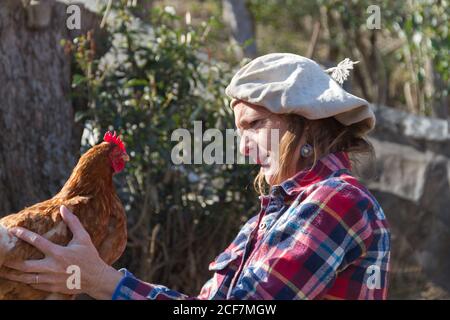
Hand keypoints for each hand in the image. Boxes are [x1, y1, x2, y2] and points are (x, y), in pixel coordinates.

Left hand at [0, 205, 122, 298]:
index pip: (37, 241)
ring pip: (27, 278)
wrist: (96, 278)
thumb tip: (63, 208)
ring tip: (5, 272)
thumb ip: (73, 223)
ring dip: (15, 275)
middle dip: (11, 262)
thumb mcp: (83, 238)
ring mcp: (51, 279)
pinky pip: (35, 285)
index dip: (23, 234)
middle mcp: (52, 267)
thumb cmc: (90, 256)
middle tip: (2, 259)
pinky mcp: (53, 287)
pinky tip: (23, 279)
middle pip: (25, 265)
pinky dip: (28, 282)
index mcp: (59, 253)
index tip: (13, 230)